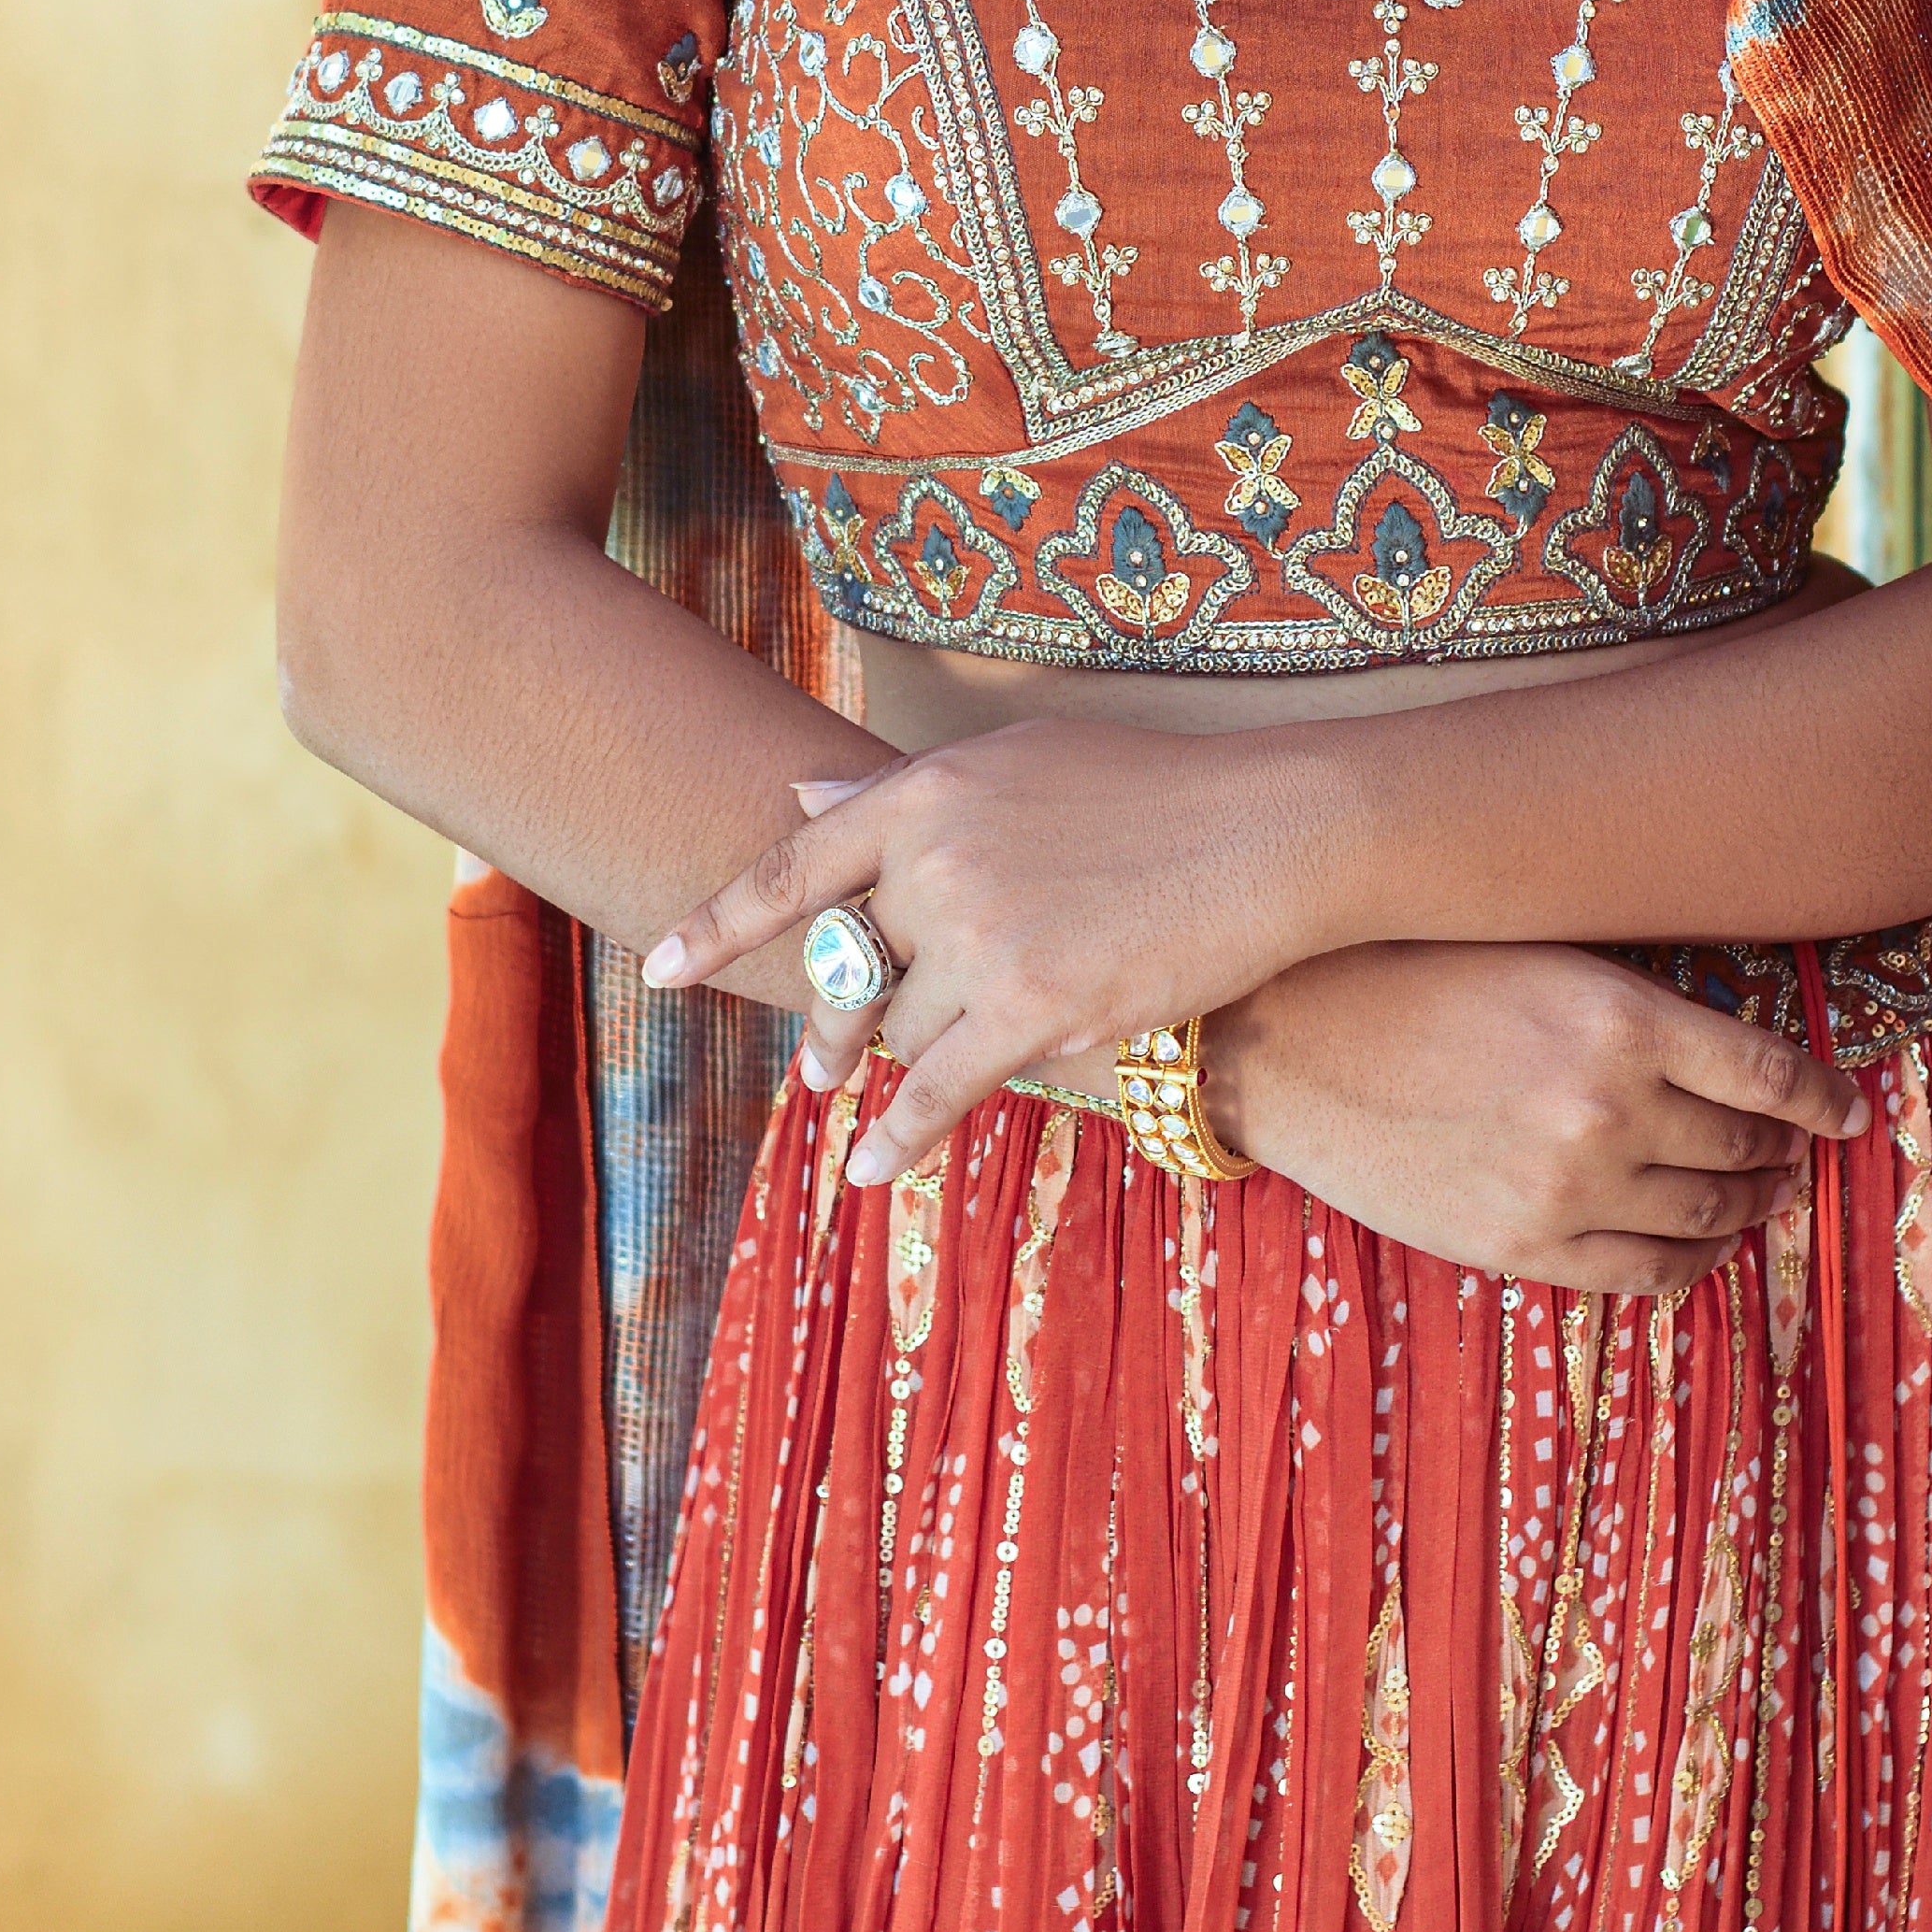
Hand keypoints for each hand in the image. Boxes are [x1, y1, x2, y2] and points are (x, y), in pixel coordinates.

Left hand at [643, 715, 1347, 1184]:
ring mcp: (984, 940)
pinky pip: (938, 1090)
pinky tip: (870, 1170)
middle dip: (834, 1022)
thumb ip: (906, 794)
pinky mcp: (1036, 1009)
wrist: (1273, 832)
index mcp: (925, 792)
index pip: (794, 866)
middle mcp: (937, 864)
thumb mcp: (1019, 762)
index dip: (717, 922)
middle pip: (850, 967)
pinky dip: (900, 1136)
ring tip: (952, 1061)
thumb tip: (803, 800)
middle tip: (821, 1062)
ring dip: (919, 1054)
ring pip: (906, 1029)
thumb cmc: (1156, 789)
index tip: (658, 970)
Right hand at [1207, 943, 1856, 1291]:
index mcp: (1622, 1017)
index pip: (1772, 1074)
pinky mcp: (1522, 1247)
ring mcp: (1567, 1188)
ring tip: (1759, 1197)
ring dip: (1749, 1209)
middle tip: (1794, 1150)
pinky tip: (1703, 1246)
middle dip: (1783, 1152)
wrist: (1287, 1039)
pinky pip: (1645, 1274)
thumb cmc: (1410, 973)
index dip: (1825, 1098)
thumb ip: (1636, 1006)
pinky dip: (1694, 1264)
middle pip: (1747, 1149)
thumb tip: (1734, 1054)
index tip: (1848, 1110)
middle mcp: (1609, 1107)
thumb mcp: (1541, 954)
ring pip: (1708, 1216)